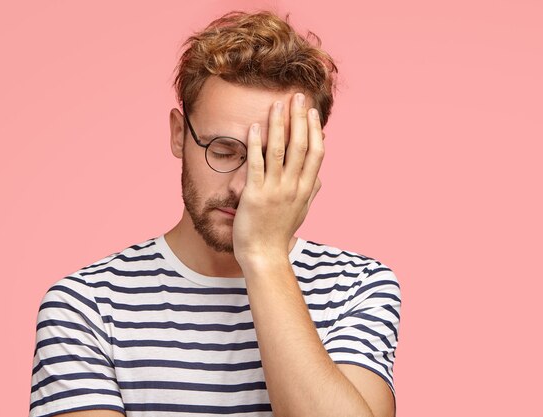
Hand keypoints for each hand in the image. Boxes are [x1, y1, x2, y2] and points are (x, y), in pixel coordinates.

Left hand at [232, 93, 323, 267]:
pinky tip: (253, 127)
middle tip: (297, 96)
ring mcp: (274, 191)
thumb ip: (311, 193)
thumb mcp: (301, 212)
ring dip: (279, 125)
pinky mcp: (254, 195)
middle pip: (300, 146)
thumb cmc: (280, 234)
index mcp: (306, 189)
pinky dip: (255, 144)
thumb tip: (320, 178)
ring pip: (279, 151)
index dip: (315, 130)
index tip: (312, 112)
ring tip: (277, 104)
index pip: (316, 153)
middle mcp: (293, 187)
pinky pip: (256, 165)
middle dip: (299, 119)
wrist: (264, 256)